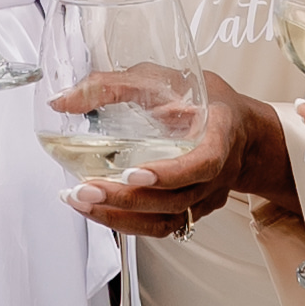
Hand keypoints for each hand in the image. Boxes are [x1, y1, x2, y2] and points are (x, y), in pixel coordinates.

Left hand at [66, 72, 294, 236]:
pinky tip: (96, 210)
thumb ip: (114, 85)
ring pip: (167, 220)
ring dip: (120, 217)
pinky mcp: (190, 210)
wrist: (240, 129)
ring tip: (81, 202)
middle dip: (127, 199)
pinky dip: (125, 223)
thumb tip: (64, 100)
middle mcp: (216, 173)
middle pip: (176, 200)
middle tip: (86, 190)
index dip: (170, 173)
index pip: (203, 162)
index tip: (135, 172)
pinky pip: (160, 226)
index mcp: (220, 134)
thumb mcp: (165, 78)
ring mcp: (205, 197)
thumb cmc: (205, 100)